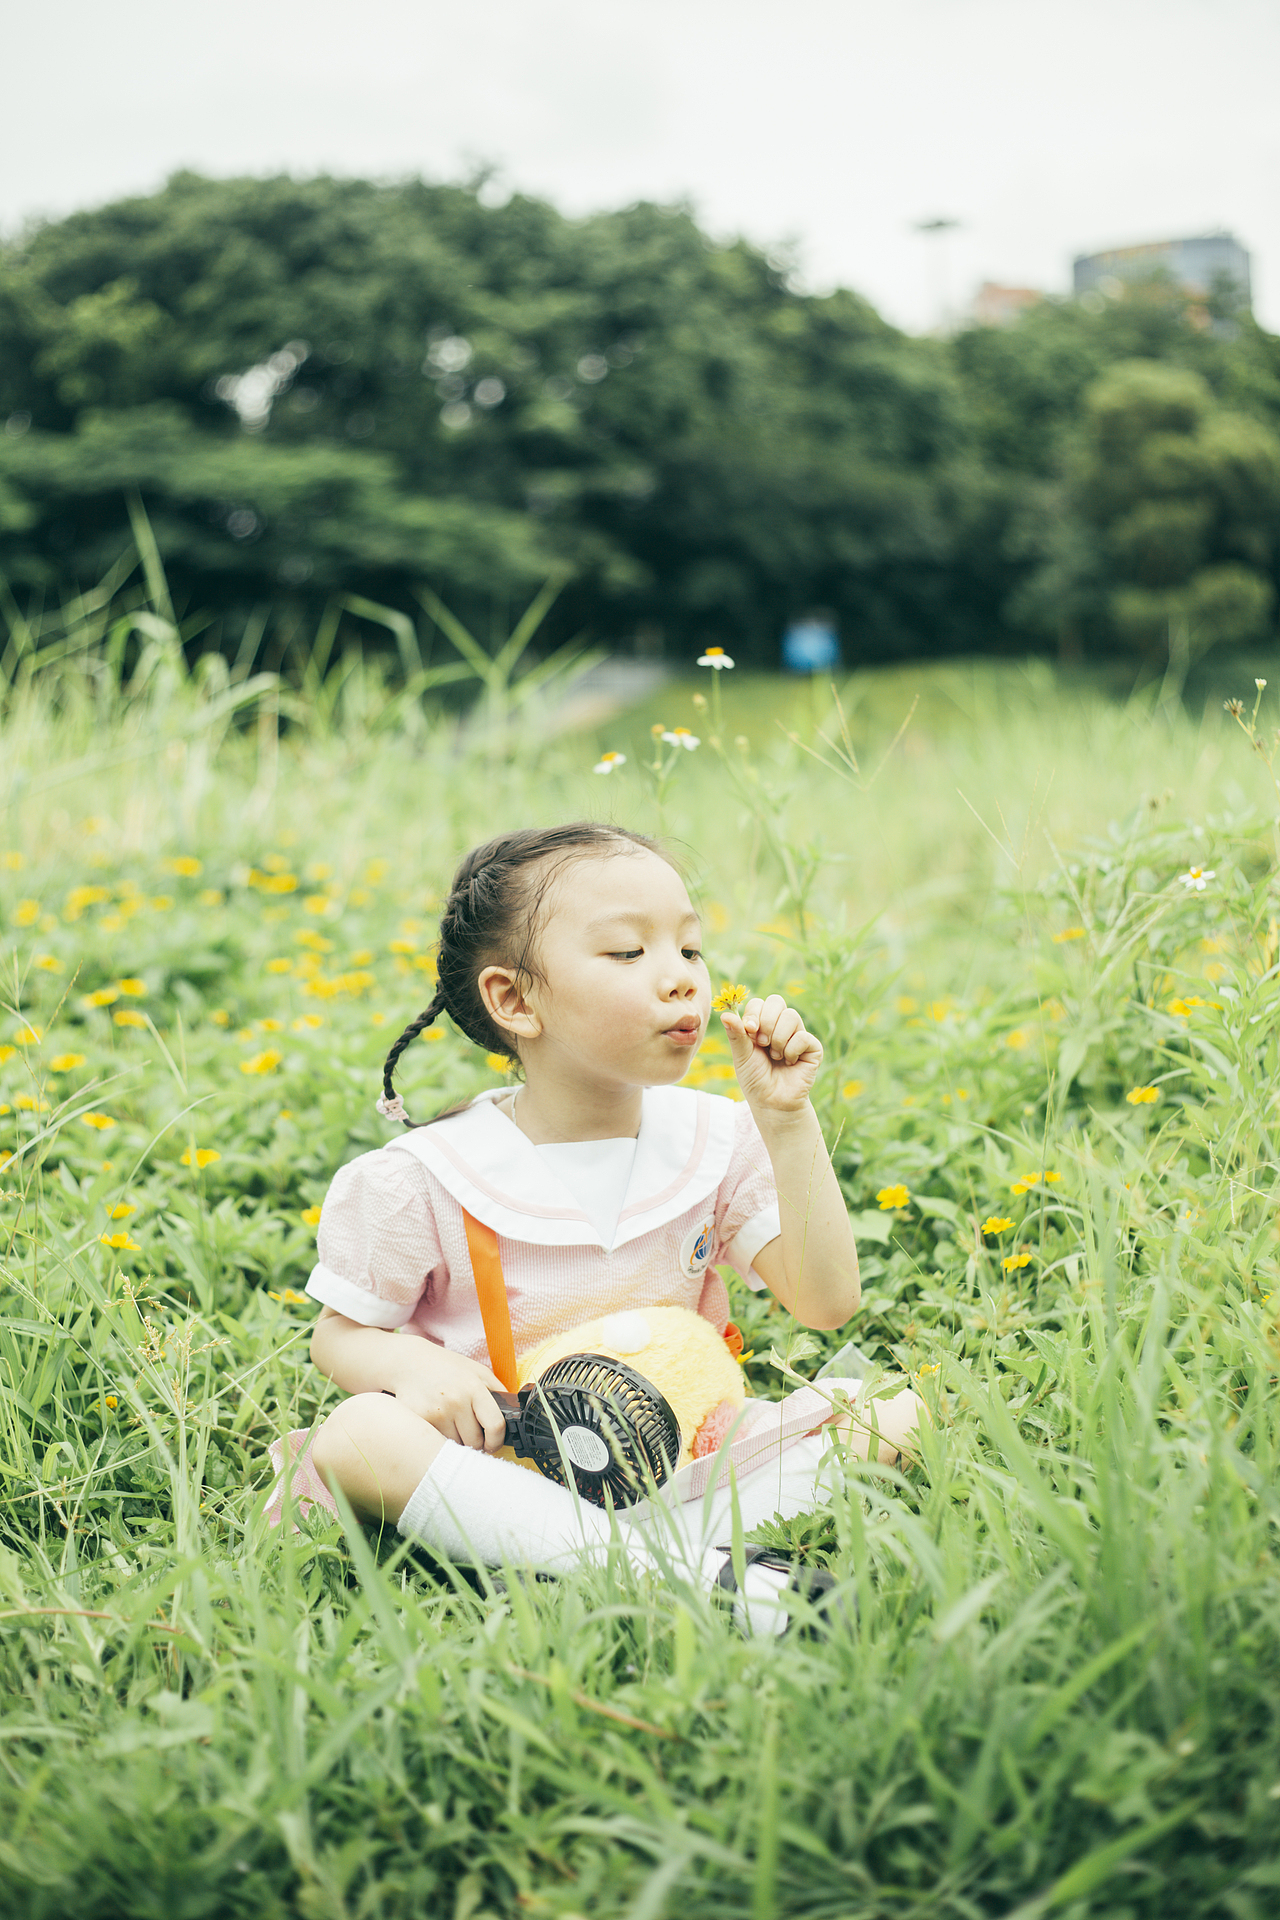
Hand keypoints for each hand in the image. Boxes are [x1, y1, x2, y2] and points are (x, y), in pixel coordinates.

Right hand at [391, 1343, 508, 1452]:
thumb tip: (513, 1415)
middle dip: (475, 1441)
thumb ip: (497, 1391)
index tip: (493, 1444)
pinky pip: (437, 1442)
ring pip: (456, 1445)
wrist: (409, 1361)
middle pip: (475, 1441)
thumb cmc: (447, 1367)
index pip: (495, 1425)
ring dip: (456, 1440)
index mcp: (474, 1387)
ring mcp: (436, 1411)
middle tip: (469, 1431)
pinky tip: (437, 1423)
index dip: (497, 1440)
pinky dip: (439, 1437)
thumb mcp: (477, 1371)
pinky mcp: (420, 1420)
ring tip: (451, 1423)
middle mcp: (456, 1400)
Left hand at [720, 994, 822, 1112]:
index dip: (754, 1014)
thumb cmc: (755, 1079)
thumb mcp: (741, 1055)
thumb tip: (725, 1014)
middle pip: (777, 1001)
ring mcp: (798, 1034)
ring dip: (778, 1039)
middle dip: (766, 1022)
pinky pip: (803, 1037)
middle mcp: (781, 1026)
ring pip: (791, 1016)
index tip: (750, 1031)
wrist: (772, 1102)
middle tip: (762, 1043)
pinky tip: (789, 1063)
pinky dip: (791, 1051)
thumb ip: (736, 1034)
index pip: (760, 1003)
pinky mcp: (813, 1047)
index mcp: (762, 1024)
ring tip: (775, 1056)